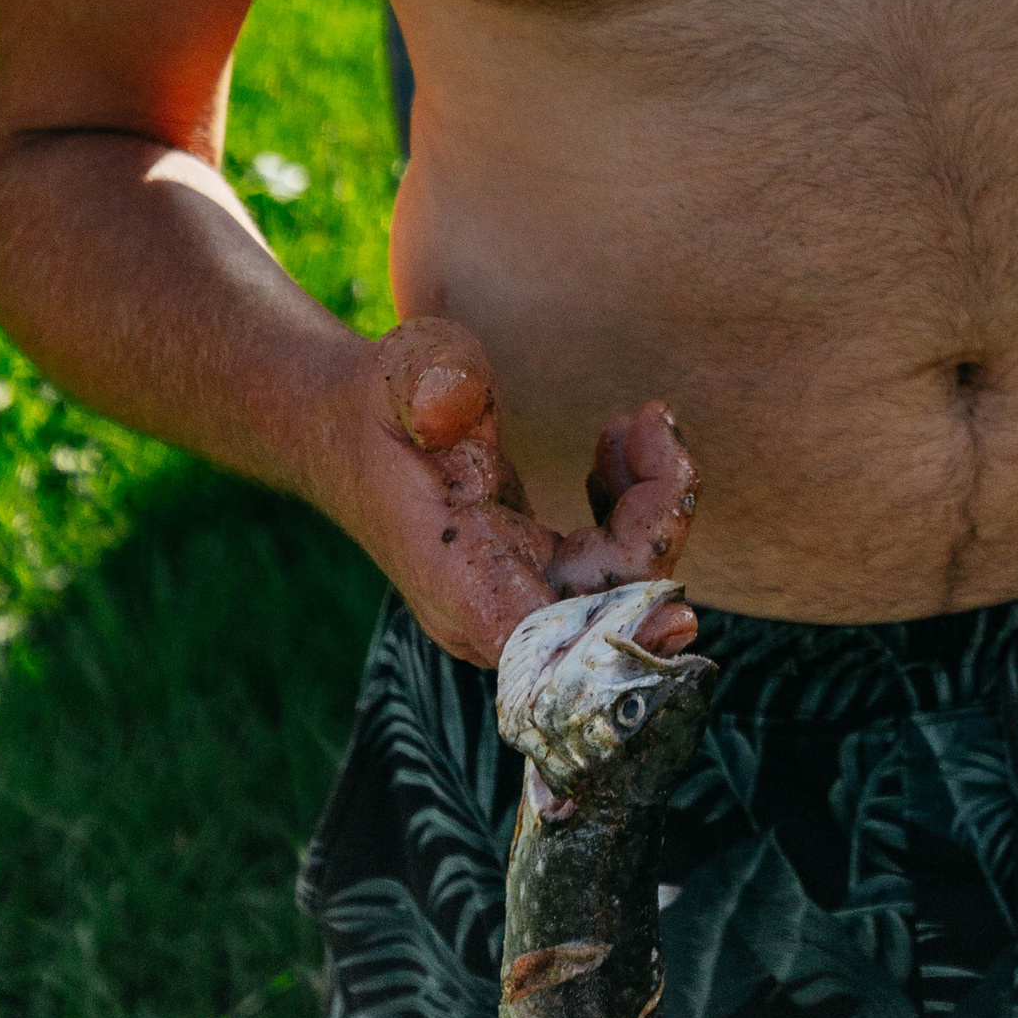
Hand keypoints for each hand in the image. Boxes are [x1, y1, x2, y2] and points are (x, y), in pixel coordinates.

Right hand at [336, 316, 704, 671]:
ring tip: (636, 423)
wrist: (341, 426)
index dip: (625, 633)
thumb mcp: (401, 373)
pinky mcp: (533, 570)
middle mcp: (495, 611)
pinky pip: (611, 562)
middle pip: (613, 606)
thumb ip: (430, 384)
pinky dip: (633, 506)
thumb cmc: (376, 402)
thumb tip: (451, 402)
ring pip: (623, 585)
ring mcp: (516, 595)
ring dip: (652, 505)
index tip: (676, 605)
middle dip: (658, 518)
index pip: (561, 644)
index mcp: (462, 588)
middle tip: (651, 421)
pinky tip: (616, 447)